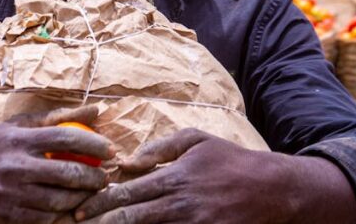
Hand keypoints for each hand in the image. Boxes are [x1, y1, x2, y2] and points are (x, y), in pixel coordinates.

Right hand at [0, 105, 115, 223]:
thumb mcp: (13, 128)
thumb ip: (53, 119)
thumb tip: (95, 109)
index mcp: (16, 139)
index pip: (65, 137)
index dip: (93, 143)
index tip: (109, 150)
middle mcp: (13, 166)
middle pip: (67, 173)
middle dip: (94, 177)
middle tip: (104, 178)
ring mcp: (9, 195)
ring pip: (60, 201)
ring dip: (82, 199)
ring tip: (90, 194)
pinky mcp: (6, 217)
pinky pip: (45, 220)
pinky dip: (63, 216)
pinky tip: (71, 210)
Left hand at [74, 129, 355, 223]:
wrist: (275, 189)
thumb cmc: (231, 161)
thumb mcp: (196, 140)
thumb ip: (160, 147)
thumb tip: (128, 160)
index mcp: (175, 178)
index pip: (127, 194)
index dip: (100, 204)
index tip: (80, 211)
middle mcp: (181, 205)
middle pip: (132, 220)